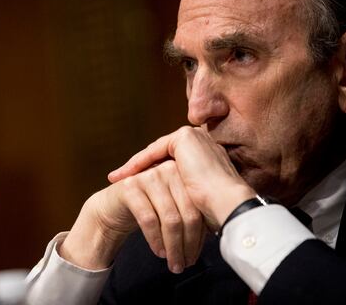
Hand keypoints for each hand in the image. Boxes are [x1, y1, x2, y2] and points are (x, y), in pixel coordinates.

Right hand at [60, 160, 204, 273]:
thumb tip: (218, 236)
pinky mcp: (131, 186)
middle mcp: (168, 170)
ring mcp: (149, 176)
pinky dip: (156, 240)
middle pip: (188, 214)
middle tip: (186, 266)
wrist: (113, 206)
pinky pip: (149, 219)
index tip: (196, 257)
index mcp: (184, 174)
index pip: (199, 209)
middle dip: (187, 245)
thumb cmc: (148, 209)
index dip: (199, 237)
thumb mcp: (174, 207)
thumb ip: (191, 212)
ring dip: (173, 247)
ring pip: (170, 219)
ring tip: (173, 264)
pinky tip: (158, 252)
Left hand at [108, 126, 255, 228]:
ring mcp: (195, 136)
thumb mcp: (195, 197)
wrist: (227, 204)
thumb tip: (168, 203)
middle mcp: (203, 141)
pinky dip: (138, 163)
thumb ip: (183, 190)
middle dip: (140, 170)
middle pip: (162, 156)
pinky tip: (125, 176)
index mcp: (209, 154)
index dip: (153, 175)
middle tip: (120, 180)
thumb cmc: (216, 209)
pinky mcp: (185, 138)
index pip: (172, 163)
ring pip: (156, 152)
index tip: (136, 187)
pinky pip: (154, 151)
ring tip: (118, 179)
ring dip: (135, 166)